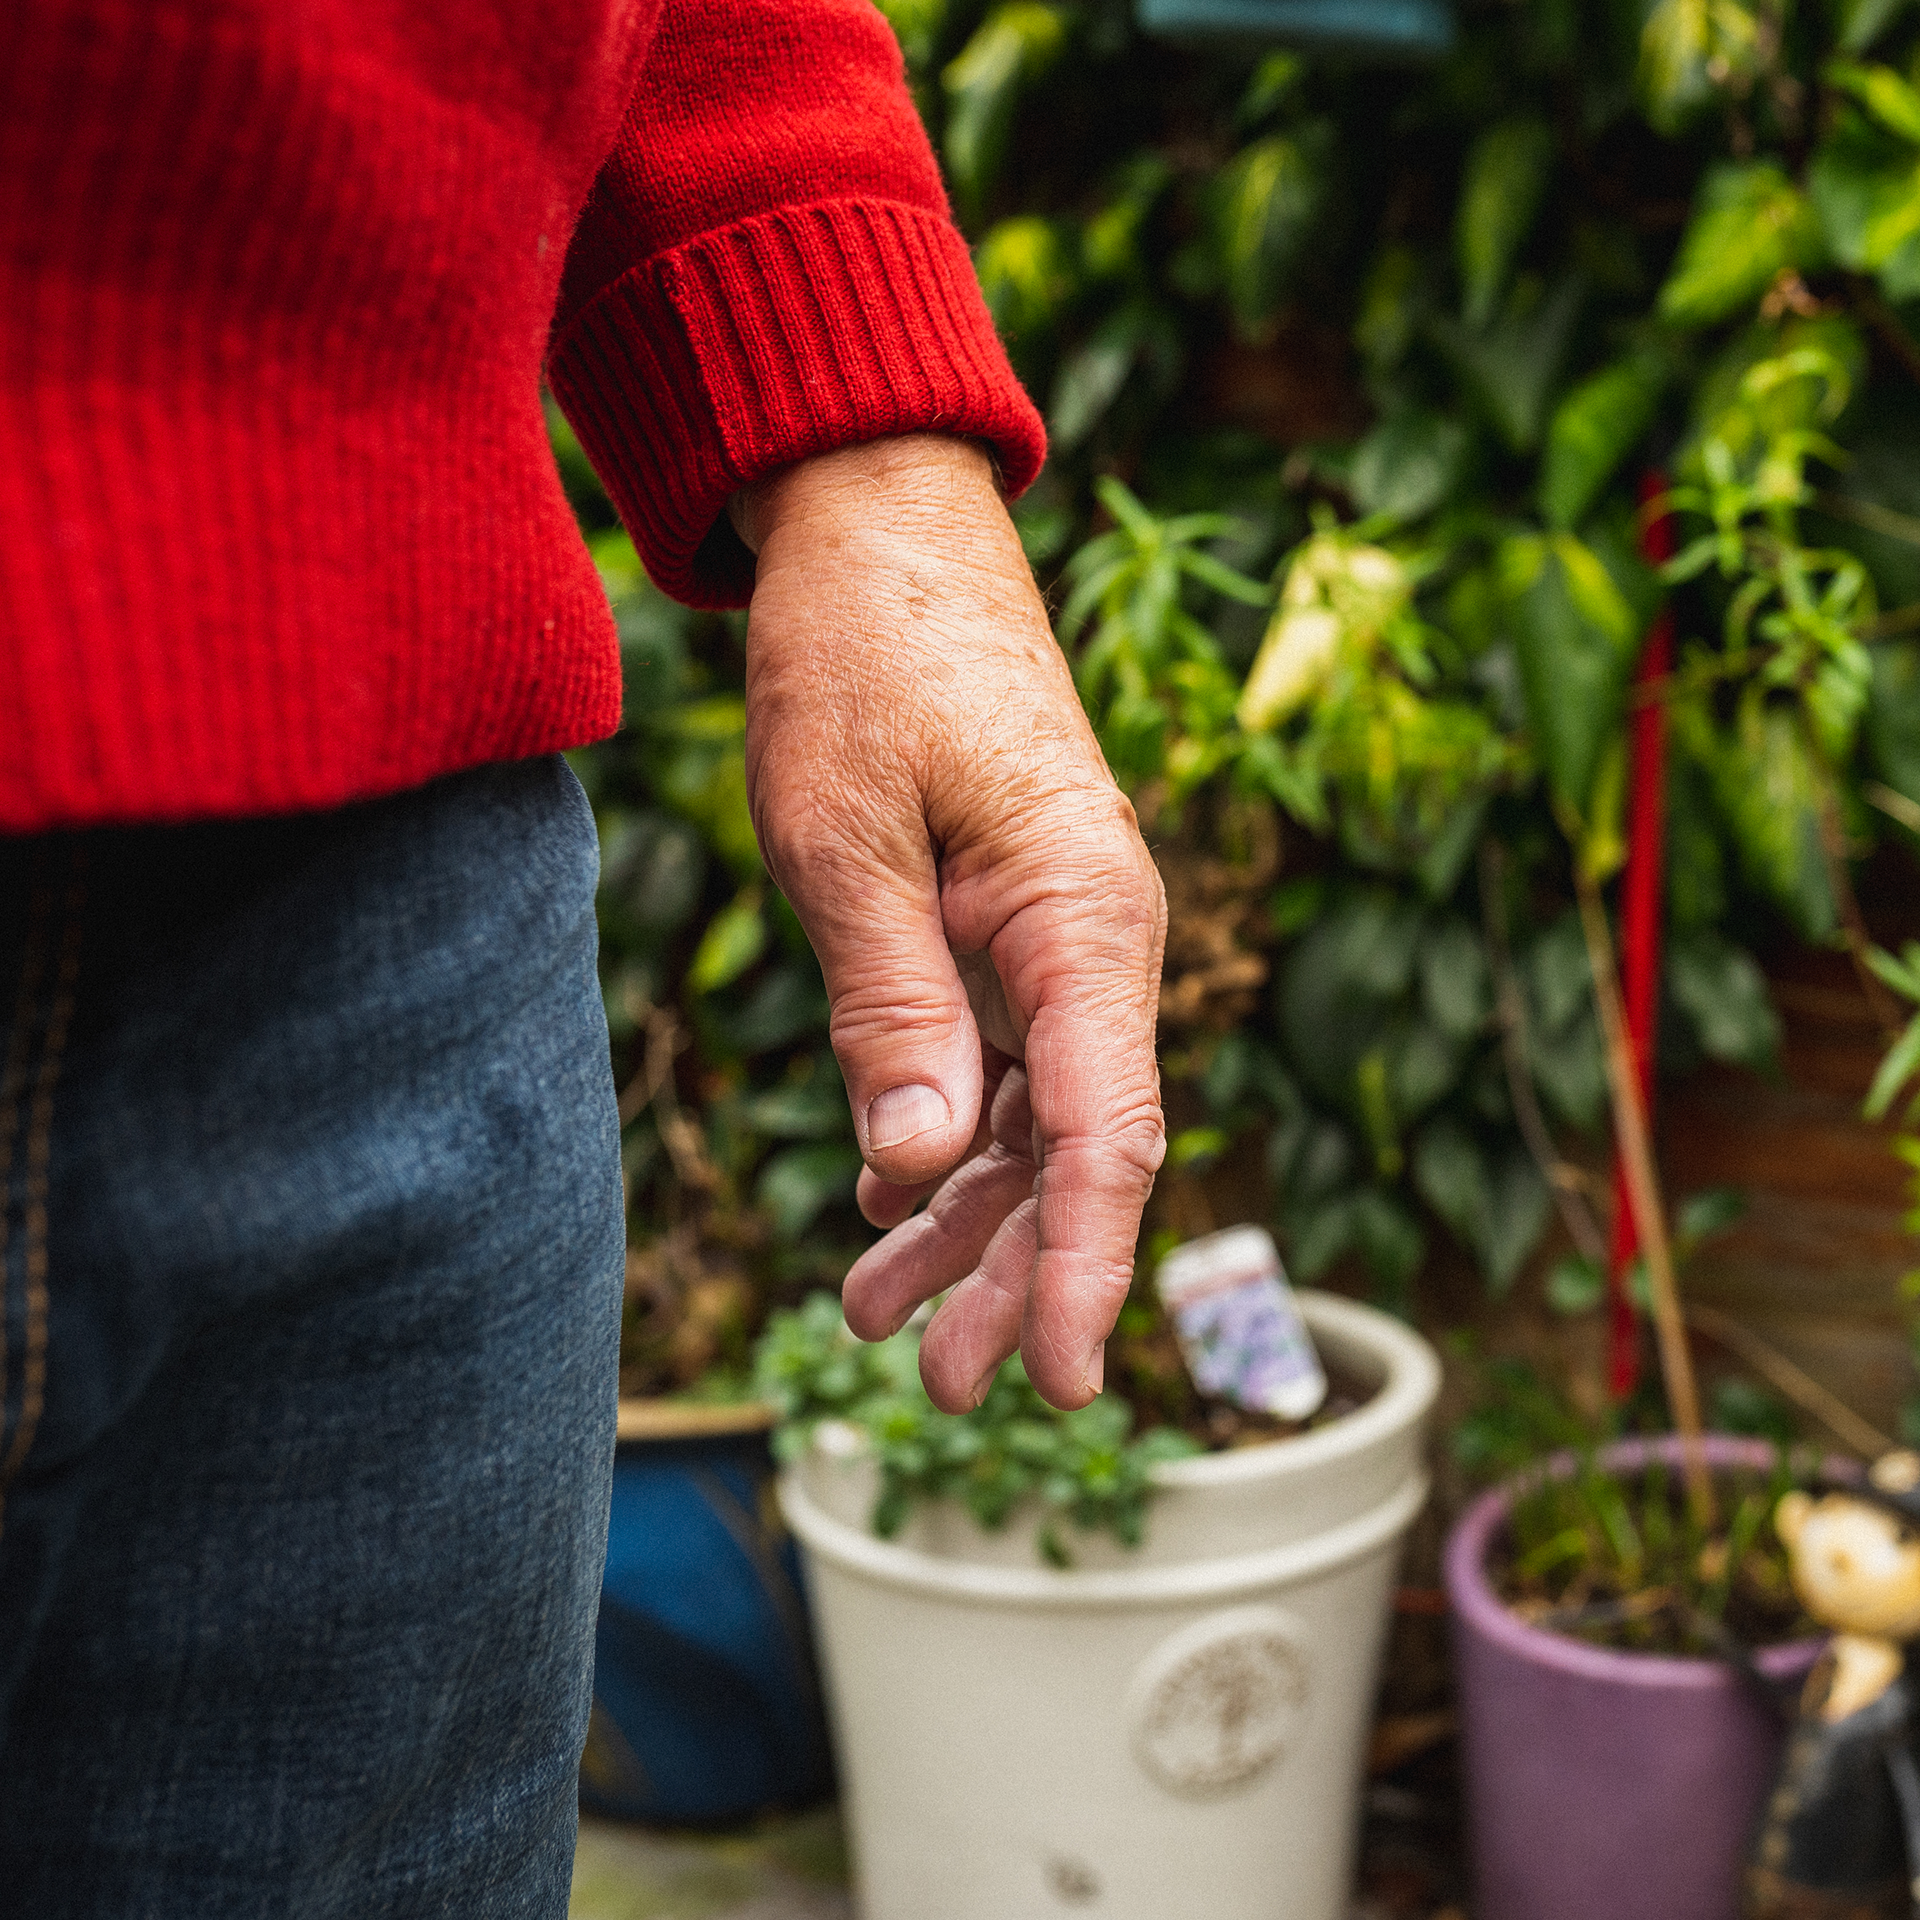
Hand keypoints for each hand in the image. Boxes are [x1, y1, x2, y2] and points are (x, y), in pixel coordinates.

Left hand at [733, 434, 1165, 1411]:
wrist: (876, 525)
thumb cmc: (863, 656)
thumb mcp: (848, 839)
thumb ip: (894, 1006)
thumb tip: (925, 1172)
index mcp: (1087, 920)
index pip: (1111, 1134)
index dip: (1092, 1269)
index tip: (1068, 1384)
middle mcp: (1091, 940)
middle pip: (1077, 1148)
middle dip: (1016, 1272)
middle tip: (942, 1385)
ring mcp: (1050, 933)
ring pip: (1030, 1118)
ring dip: (965, 1220)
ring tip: (873, 1316)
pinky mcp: (1000, 922)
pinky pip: (990, 1059)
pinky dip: (940, 1138)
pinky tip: (889, 1202)